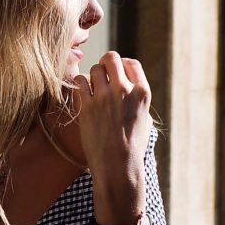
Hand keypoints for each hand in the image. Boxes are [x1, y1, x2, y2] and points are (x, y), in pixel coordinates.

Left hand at [68, 51, 151, 218]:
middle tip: (102, 77)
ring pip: (94, 69)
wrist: (117, 165)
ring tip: (94, 91)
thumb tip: (127, 81)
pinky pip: (80, 81)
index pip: (132, 63)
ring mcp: (105, 97)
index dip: (123, 66)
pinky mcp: (87, 105)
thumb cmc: (132, 145)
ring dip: (93, 77)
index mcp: (142, 92)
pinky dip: (81, 85)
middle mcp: (124, 90)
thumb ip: (136, 97)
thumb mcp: (145, 118)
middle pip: (111, 58)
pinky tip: (84, 95)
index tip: (118, 75)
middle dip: (106, 64)